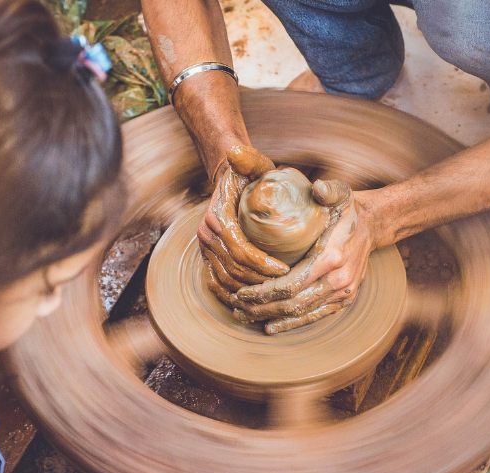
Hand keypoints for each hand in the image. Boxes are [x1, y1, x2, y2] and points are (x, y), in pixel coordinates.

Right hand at [198, 145, 289, 307]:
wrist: (228, 179)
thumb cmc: (247, 173)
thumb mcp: (252, 163)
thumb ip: (249, 159)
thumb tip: (236, 152)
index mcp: (217, 218)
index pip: (240, 250)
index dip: (262, 264)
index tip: (285, 270)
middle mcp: (206, 235)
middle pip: (233, 269)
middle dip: (260, 282)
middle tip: (285, 286)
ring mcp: (204, 248)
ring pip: (225, 280)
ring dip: (248, 291)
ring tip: (273, 294)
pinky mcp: (207, 257)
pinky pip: (214, 283)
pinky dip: (230, 295)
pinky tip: (249, 303)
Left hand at [233, 180, 375, 333]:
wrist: (373, 226)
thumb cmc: (348, 209)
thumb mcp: (341, 193)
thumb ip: (328, 190)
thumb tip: (317, 187)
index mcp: (332, 257)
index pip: (292, 284)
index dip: (264, 292)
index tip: (242, 291)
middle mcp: (339, 280)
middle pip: (293, 303)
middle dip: (261, 308)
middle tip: (236, 307)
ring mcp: (343, 293)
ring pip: (302, 313)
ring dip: (272, 317)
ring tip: (245, 316)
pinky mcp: (344, 300)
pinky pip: (315, 316)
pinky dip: (292, 323)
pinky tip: (271, 326)